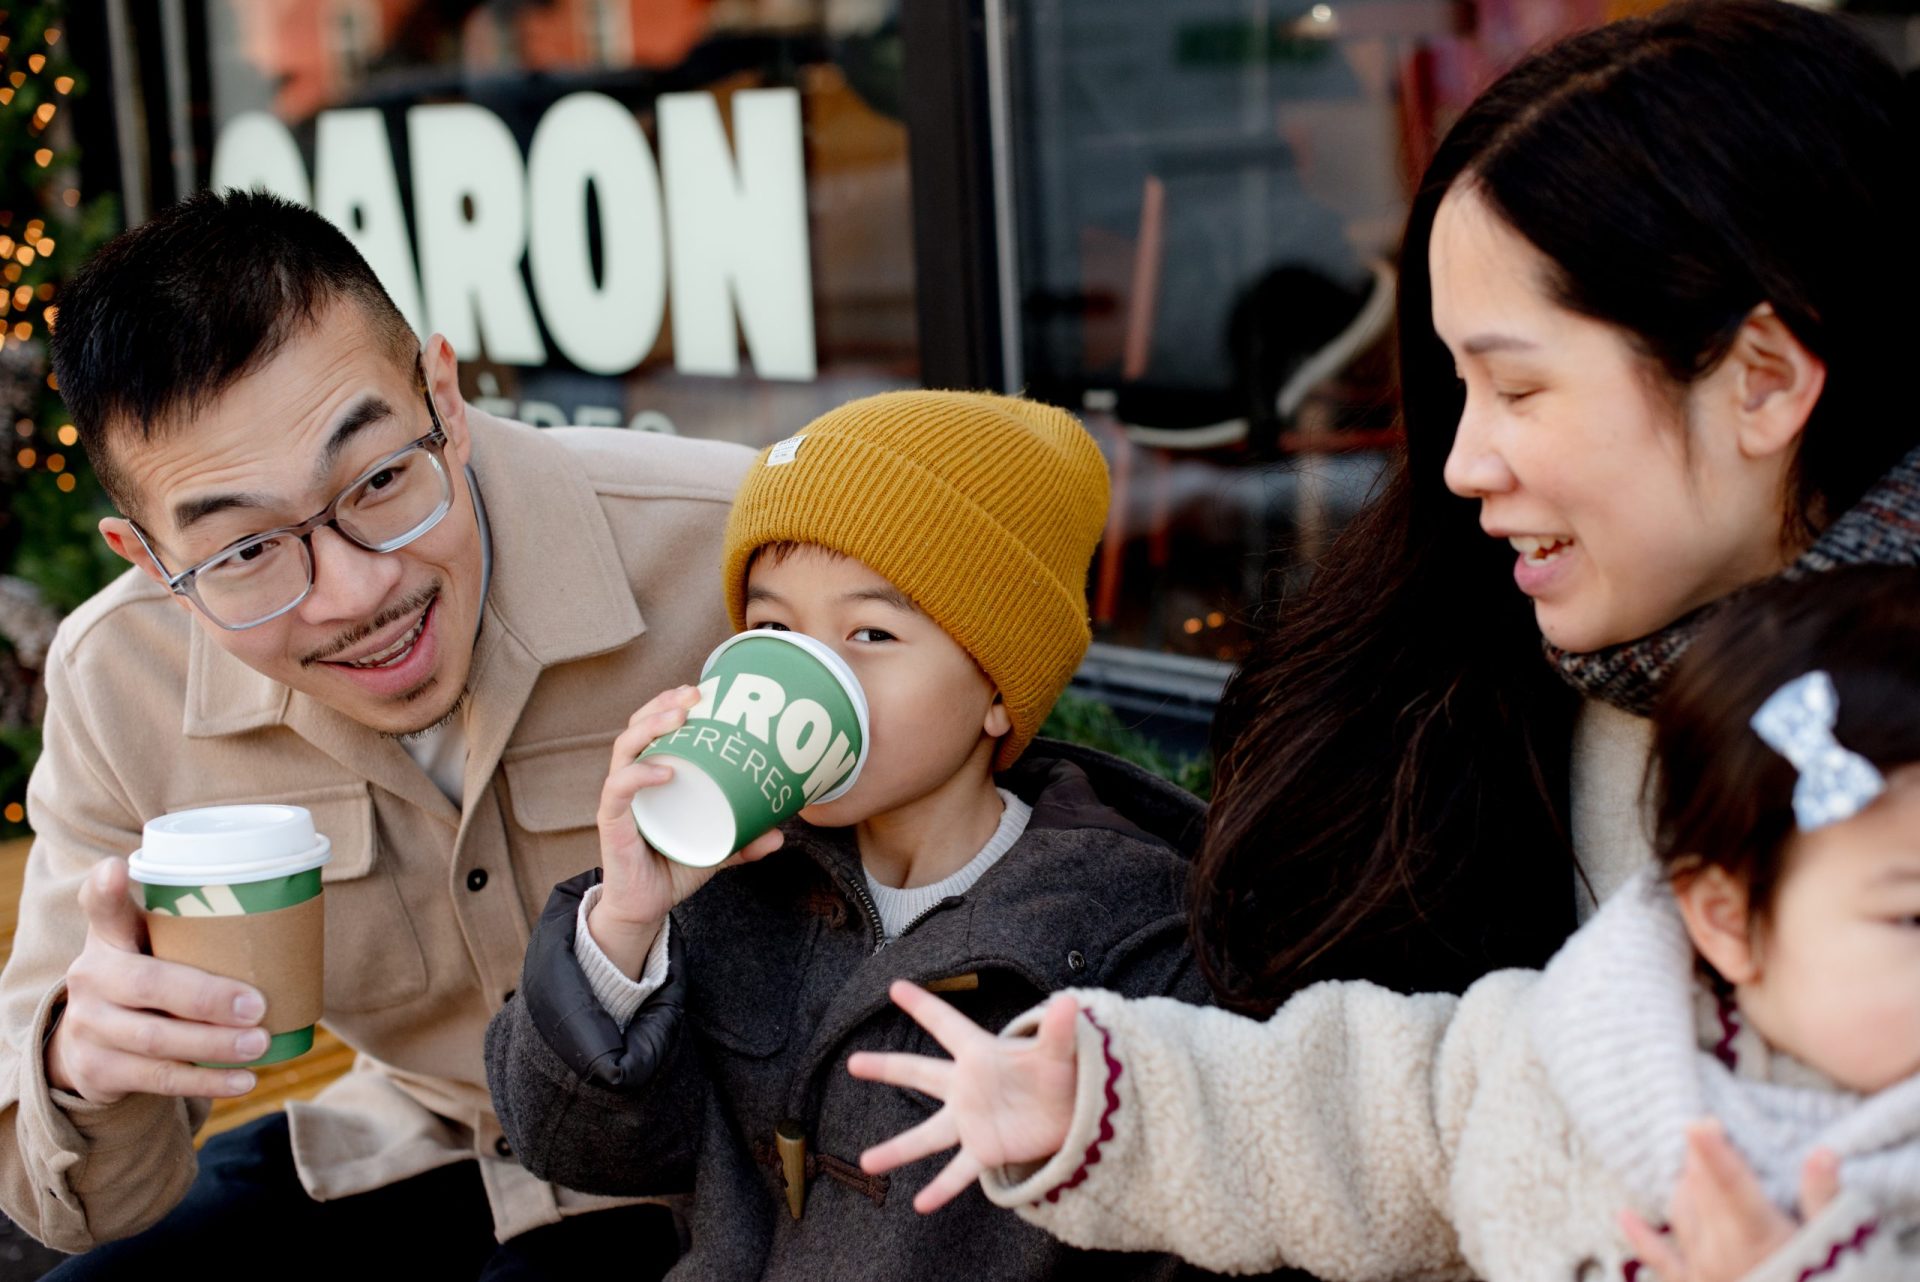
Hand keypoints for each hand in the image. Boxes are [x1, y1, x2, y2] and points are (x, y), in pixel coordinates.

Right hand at [45, 858, 267, 1103]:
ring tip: (260, 1044)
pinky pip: (158, 1079)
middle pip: (147, 986)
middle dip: (206, 999)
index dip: (105, 889)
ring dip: (213, 1046)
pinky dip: (205, 1082)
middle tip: (258, 1006)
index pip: (101, 907)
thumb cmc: (144, 975)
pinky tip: (244, 1080)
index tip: (116, 869)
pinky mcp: (97, 1070)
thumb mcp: (150, 944)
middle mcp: (90, 977)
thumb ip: (195, 926)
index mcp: (108, 937)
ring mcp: (88, 1026)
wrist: (86, 1041)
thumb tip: (291, 910)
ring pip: (156, 1040)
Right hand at [588, 686, 785, 974]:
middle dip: (663, 705)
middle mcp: (632, 781)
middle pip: (637, 728)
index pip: (652, 727)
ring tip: (679, 718)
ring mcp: (620, 800)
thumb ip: (743, 840)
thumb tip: (780, 834)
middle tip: (694, 694)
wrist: (644, 907)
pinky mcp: (612, 824)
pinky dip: (639, 775)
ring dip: (650, 728)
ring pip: (625, 750)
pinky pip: (618, 791)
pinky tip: (663, 770)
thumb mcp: (715, 848)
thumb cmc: (672, 866)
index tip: (700, 690)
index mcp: (651, 776)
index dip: (670, 703)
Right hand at [847, 982, 1080, 1213]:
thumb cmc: (1063, 1074)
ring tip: (866, 1162)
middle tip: (853, 1063)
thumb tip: (1071, 1001)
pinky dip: (942, 1188)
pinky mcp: (985, 1149)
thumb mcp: (1060, 1051)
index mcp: (980, 1054)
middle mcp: (967, 1086)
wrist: (1075, 1112)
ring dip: (898, 1149)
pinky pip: (959, 1172)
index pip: (946, 1024)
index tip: (895, 987)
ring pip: (928, 1135)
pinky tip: (921, 1205)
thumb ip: (1058, 1030)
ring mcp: (972, 1120)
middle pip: (919, 1073)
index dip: (923, 1005)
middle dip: (886, 1067)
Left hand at [1619, 1120, 1841, 1281]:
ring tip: (1690, 1166)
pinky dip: (1640, 1236)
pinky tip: (1623, 1215)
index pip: (1730, 1182)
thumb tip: (1822, 1152)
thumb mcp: (1834, 1243)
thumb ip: (1823, 1198)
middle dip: (1701, 1159)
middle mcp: (1722, 1249)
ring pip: (1681, 1213)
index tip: (1697, 1121)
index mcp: (1758, 1235)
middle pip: (1702, 1189)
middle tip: (1704, 1132)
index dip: (1712, 1150)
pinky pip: (1658, 1259)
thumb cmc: (1821, 1279)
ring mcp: (1704, 1270)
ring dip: (1684, 1186)